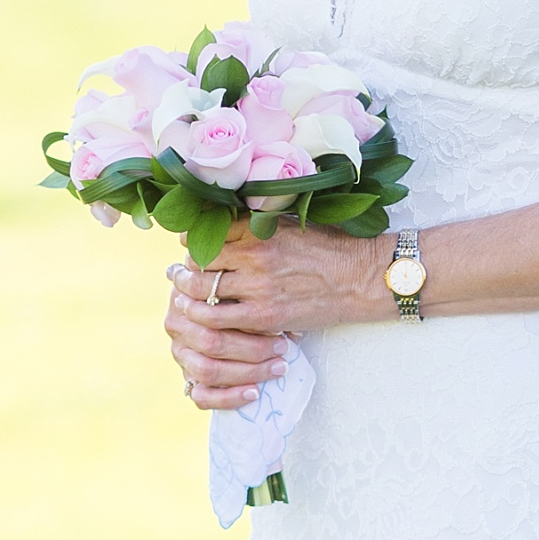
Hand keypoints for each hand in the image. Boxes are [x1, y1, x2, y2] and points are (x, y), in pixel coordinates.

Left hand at [164, 221, 390, 408]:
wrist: (359, 278)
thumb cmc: (328, 247)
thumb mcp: (291, 222)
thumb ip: (256, 223)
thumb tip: (221, 221)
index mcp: (259, 227)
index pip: (208, 229)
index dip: (192, 238)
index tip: (189, 242)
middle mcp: (254, 253)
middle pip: (199, 258)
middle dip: (186, 266)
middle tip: (179, 272)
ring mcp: (257, 286)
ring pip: (200, 288)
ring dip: (186, 292)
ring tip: (182, 293)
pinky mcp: (263, 315)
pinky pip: (216, 318)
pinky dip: (202, 316)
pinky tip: (201, 315)